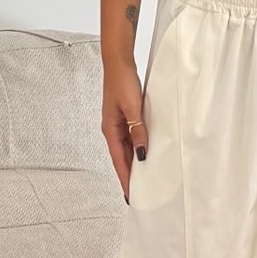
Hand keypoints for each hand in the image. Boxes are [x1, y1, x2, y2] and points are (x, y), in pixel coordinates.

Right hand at [103, 66, 146, 201]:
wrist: (118, 62)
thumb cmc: (122, 82)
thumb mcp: (132, 107)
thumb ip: (137, 130)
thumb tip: (142, 153)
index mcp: (110, 130)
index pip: (119, 161)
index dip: (125, 178)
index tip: (130, 195)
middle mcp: (113, 130)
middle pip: (122, 158)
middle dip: (129, 176)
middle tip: (138, 194)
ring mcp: (119, 124)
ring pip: (127, 149)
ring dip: (134, 163)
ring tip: (144, 179)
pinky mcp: (125, 117)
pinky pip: (132, 138)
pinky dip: (138, 148)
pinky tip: (146, 153)